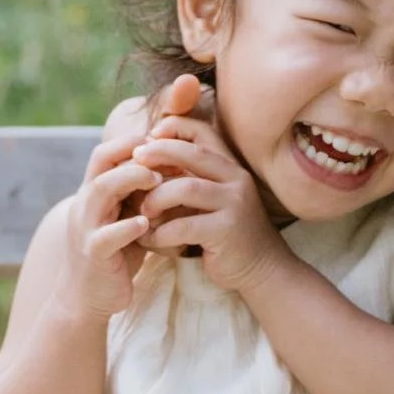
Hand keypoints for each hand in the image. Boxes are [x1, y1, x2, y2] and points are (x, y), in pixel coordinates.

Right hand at [55, 131, 160, 320]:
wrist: (87, 298)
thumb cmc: (116, 253)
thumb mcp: (128, 217)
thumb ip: (141, 195)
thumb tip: (174, 166)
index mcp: (94, 193)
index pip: (105, 154)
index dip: (132, 142)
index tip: (163, 140)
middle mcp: (85, 205)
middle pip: (101, 164)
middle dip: (132, 154)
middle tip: (164, 154)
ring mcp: (86, 228)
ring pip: (100, 191)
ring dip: (129, 180)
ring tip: (157, 179)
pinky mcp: (93, 254)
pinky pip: (107, 236)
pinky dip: (127, 227)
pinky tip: (147, 223)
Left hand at [132, 110, 290, 293]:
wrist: (260, 266)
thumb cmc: (225, 231)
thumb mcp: (211, 198)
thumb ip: (189, 178)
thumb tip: (144, 159)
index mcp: (229, 167)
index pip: (202, 131)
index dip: (173, 127)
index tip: (148, 139)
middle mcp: (236, 179)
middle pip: (193, 153)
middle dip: (158, 153)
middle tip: (133, 162)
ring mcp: (234, 204)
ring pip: (186, 188)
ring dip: (156, 198)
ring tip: (142, 210)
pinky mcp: (227, 231)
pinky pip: (185, 226)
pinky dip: (161, 232)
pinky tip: (150, 239)